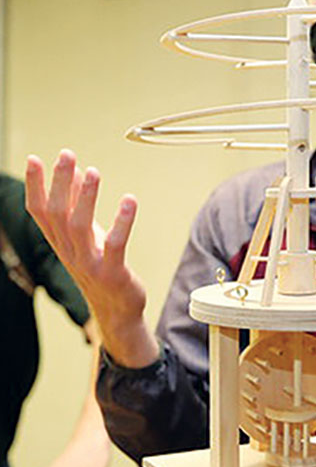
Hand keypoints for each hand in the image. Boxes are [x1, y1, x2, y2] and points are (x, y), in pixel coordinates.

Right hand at [25, 150, 157, 366]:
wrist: (117, 311)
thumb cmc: (101, 268)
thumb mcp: (88, 235)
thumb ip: (81, 204)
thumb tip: (78, 171)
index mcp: (60, 242)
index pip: (39, 211)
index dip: (34, 186)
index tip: (34, 159)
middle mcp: (70, 252)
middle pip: (57, 214)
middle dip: (59, 183)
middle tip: (66, 155)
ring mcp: (89, 263)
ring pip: (79, 227)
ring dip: (86, 197)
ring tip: (94, 172)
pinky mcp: (112, 273)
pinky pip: (115, 245)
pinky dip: (122, 222)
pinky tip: (129, 201)